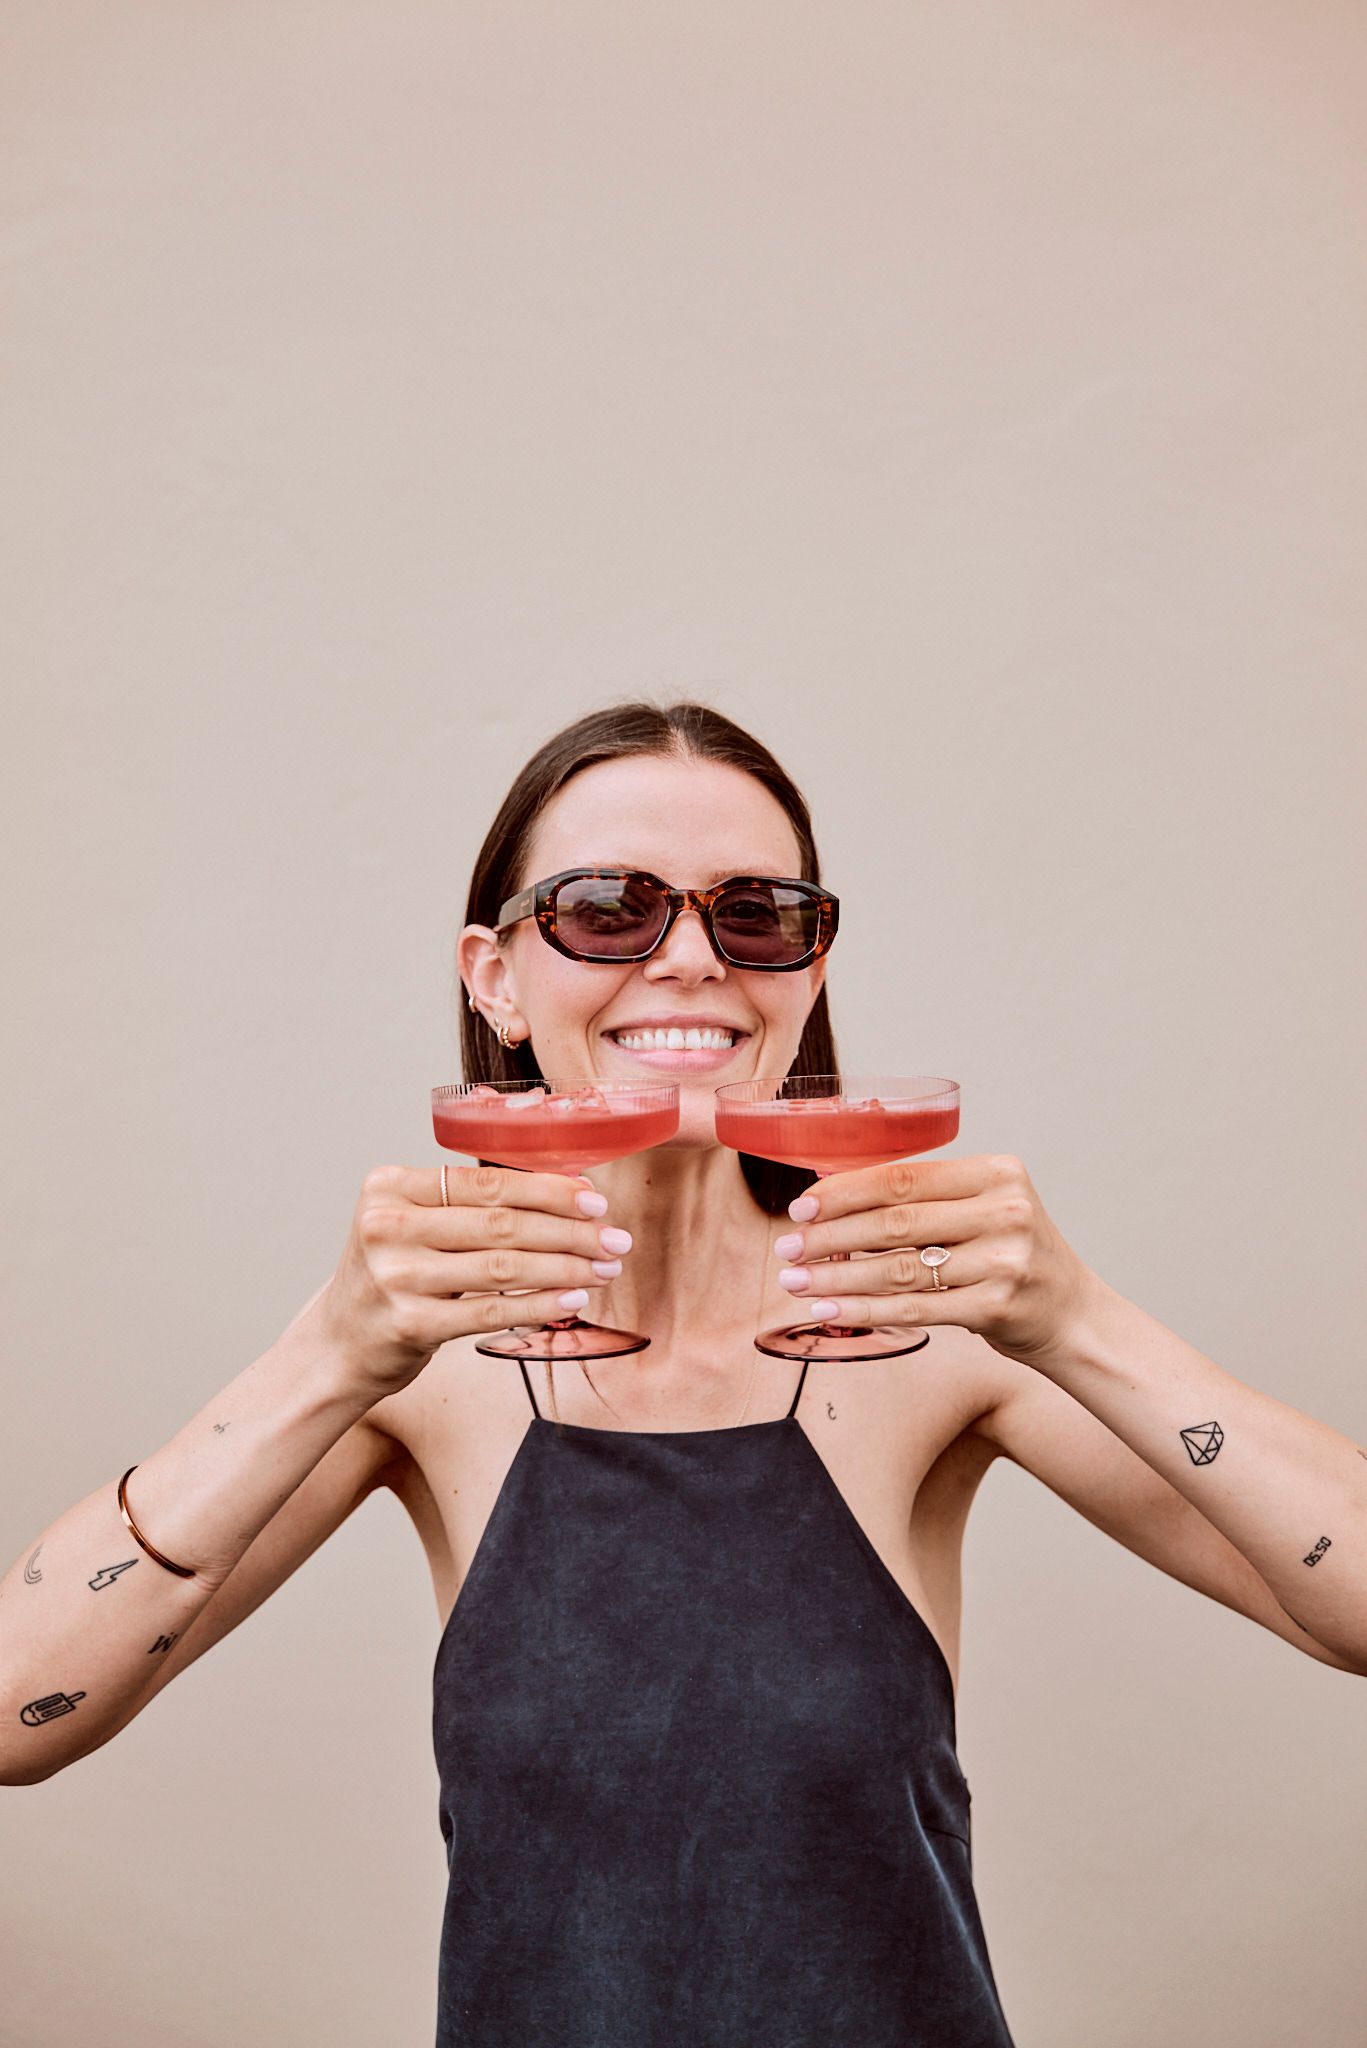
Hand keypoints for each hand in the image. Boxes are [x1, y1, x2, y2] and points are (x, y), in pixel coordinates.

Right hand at [313, 1163, 631, 1401]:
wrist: (338, 1344)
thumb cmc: (393, 1276)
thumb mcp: (412, 1224)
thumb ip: (469, 1205)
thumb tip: (567, 1190)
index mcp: (390, 1186)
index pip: (486, 1182)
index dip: (549, 1190)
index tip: (596, 1200)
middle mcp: (387, 1225)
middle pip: (501, 1223)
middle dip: (570, 1231)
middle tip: (614, 1238)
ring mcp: (395, 1275)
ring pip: (503, 1266)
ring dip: (566, 1268)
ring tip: (603, 1269)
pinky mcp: (409, 1323)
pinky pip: (492, 1311)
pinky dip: (540, 1305)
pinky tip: (572, 1301)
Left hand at [772, 1152, 1092, 1368]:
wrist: (1073, 1315)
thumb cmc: (1012, 1257)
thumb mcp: (985, 1210)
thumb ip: (927, 1199)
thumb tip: (833, 1196)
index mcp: (997, 1172)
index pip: (904, 1176)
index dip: (845, 1191)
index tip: (801, 1206)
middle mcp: (1005, 1211)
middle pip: (895, 1221)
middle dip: (830, 1236)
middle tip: (787, 1247)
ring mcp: (1004, 1260)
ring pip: (898, 1268)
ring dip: (837, 1277)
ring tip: (797, 1281)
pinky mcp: (997, 1306)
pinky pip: (914, 1308)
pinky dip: (864, 1310)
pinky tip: (830, 1310)